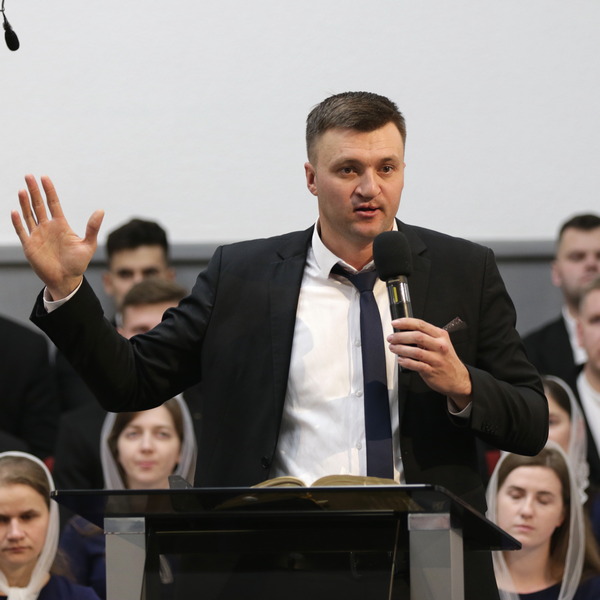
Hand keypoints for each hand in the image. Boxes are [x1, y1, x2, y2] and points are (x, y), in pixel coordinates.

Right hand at [11, 174, 103, 299]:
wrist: (66, 280)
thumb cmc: (78, 263)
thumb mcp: (88, 245)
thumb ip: (92, 228)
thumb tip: (101, 210)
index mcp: (61, 225)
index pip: (53, 203)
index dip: (49, 191)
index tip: (44, 177)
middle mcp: (47, 227)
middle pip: (39, 205)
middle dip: (34, 191)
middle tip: (29, 176)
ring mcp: (37, 235)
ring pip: (29, 215)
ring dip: (25, 203)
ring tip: (22, 189)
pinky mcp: (30, 246)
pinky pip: (22, 231)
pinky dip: (18, 222)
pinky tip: (15, 211)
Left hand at [387, 317, 471, 407]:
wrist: (458, 379)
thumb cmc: (446, 360)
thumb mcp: (441, 343)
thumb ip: (426, 337)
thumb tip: (405, 332)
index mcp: (440, 336)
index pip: (421, 325)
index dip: (406, 322)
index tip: (395, 323)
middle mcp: (440, 346)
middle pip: (417, 337)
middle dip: (400, 336)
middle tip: (391, 338)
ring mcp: (436, 359)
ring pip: (415, 351)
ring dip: (400, 349)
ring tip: (393, 348)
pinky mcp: (432, 371)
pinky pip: (416, 365)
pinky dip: (405, 362)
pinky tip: (400, 360)